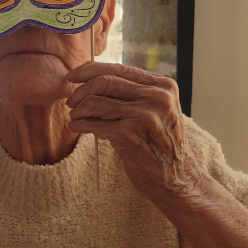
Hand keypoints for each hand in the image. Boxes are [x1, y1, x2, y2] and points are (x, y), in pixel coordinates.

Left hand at [66, 62, 203, 201]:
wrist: (176, 178)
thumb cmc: (158, 142)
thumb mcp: (154, 109)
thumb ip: (131, 92)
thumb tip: (91, 78)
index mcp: (162, 85)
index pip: (118, 68)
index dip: (89, 70)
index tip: (72, 76)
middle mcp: (157, 97)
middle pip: (104, 82)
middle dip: (80, 91)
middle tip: (71, 102)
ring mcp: (144, 115)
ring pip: (96, 102)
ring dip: (78, 110)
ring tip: (74, 117)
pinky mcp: (131, 134)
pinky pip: (94, 123)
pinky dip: (80, 124)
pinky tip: (76, 127)